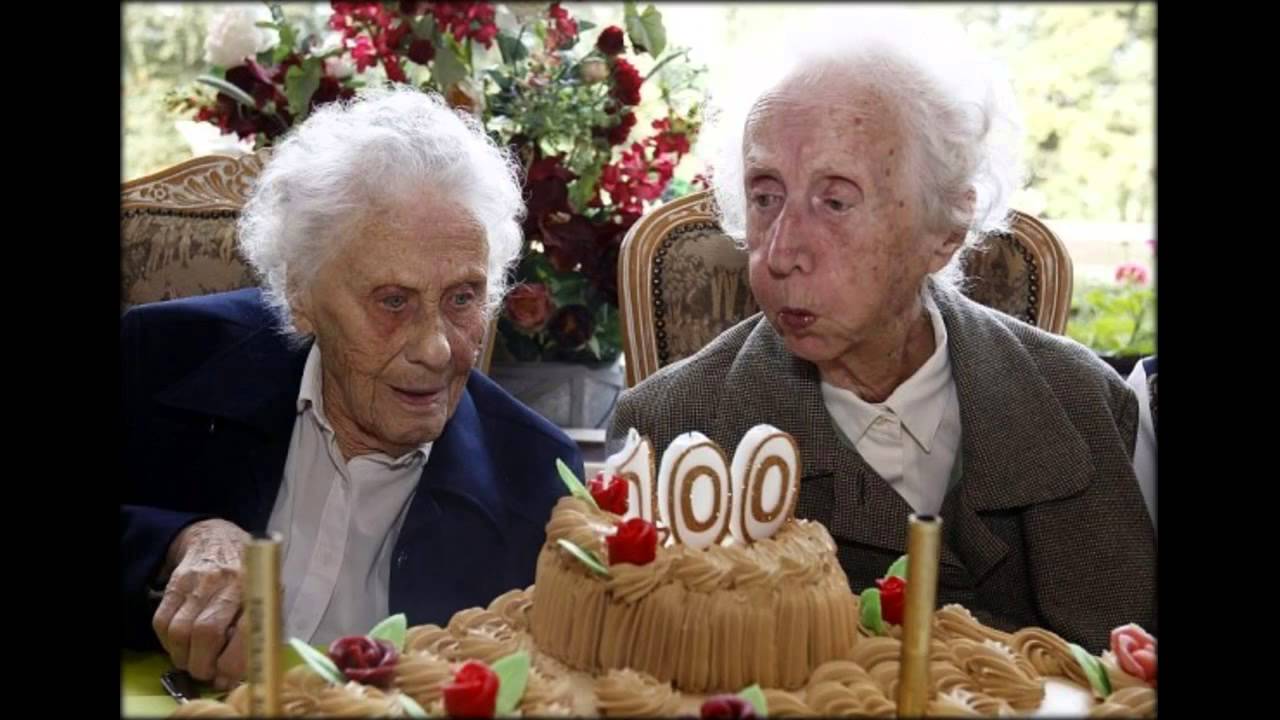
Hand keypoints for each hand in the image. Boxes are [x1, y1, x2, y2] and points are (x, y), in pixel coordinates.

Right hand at [152, 519, 249, 682]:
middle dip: (204, 665)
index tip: (229, 676)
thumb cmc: (250, 575)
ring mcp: (198, 581)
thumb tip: (238, 673)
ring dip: (184, 657)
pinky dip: (168, 643)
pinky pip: (162, 622)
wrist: (219, 538)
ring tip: (193, 661)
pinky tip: (180, 645)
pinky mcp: (175, 583)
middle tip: (208, 672)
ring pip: (181, 631)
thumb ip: (258, 631)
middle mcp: (228, 583)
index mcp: (258, 589)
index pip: (245, 631)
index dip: (233, 663)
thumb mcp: (267, 595)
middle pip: (206, 633)